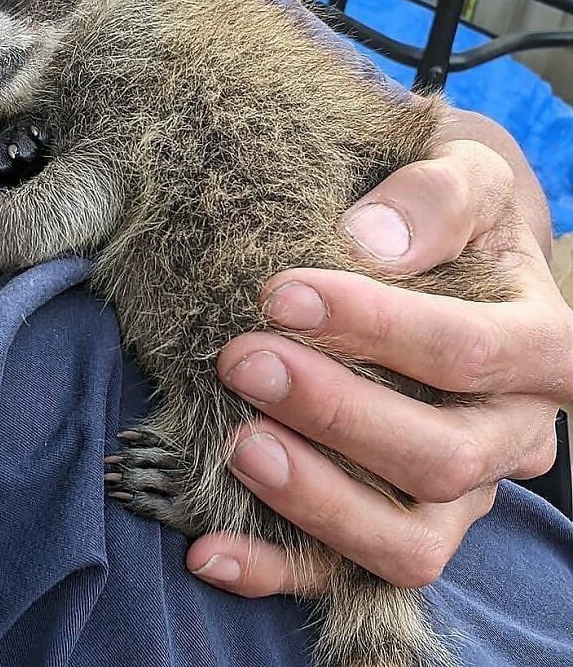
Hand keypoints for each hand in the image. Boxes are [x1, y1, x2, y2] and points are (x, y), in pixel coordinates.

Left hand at [187, 112, 572, 596]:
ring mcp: (458, 493)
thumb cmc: (448, 216)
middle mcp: (508, 435)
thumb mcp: (465, 176)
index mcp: (540, 348)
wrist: (445, 258)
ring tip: (238, 446)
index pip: (469, 351)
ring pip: (410, 542)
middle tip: (243, 361)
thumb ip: (436, 196)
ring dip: (316, 500)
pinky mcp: (399, 523)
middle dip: (335, 414)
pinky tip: (210, 549)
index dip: (376, 328)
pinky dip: (278, 569)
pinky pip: (348, 575)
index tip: (280, 294)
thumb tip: (370, 241)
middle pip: (442, 458)